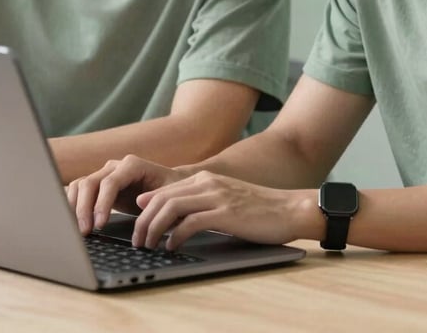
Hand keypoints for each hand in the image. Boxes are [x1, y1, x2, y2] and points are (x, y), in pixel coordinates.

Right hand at [67, 154, 187, 234]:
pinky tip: (74, 223)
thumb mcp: (170, 195)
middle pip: (90, 182)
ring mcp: (105, 174)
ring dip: (75, 207)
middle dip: (84, 208)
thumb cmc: (172, 191)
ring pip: (81, 185)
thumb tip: (139, 203)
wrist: (169, 186)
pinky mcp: (98, 185)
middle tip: (85, 233)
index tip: (100, 225)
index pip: (110, 182)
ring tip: (79, 231)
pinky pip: (79, 191)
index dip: (102, 203)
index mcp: (132, 165)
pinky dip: (73, 205)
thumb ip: (155, 198)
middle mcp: (115, 166)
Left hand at [133, 171, 313, 250]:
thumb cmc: (258, 209)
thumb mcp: (224, 199)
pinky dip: (176, 236)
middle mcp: (208, 183)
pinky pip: (191, 222)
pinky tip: (172, 246)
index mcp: (206, 178)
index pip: (165, 190)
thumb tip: (172, 218)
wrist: (289, 209)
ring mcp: (217, 196)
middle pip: (163, 198)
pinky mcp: (226, 213)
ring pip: (172, 207)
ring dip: (154, 228)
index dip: (146, 209)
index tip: (137, 226)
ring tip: (149, 245)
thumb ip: (200, 202)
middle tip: (137, 240)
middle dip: (144, 221)